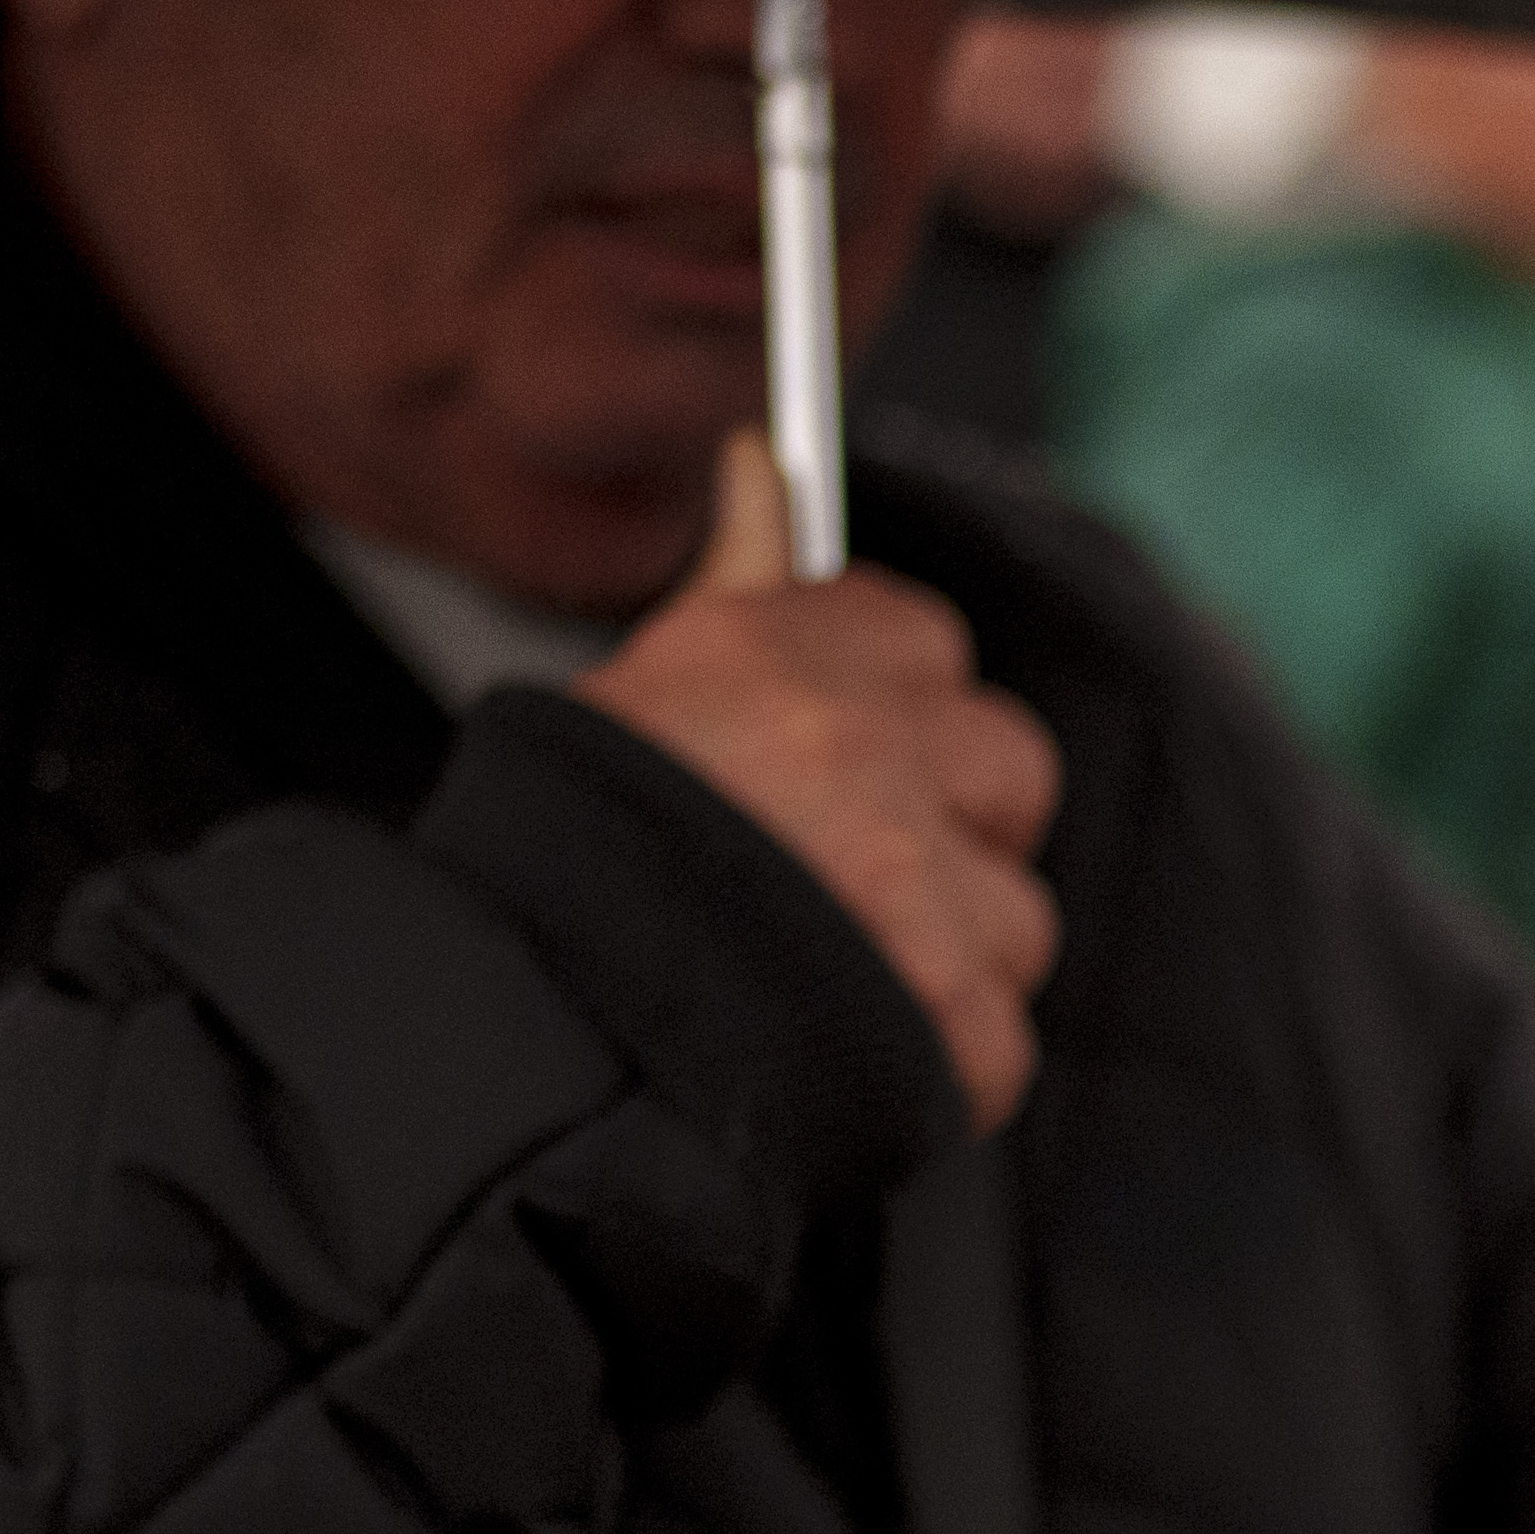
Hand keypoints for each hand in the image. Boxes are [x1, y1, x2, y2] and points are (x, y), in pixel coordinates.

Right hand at [578, 435, 1057, 1134]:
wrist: (520, 1047)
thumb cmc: (568, 873)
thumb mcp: (636, 698)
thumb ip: (736, 585)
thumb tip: (765, 461)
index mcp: (770, 654)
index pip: (923, 637)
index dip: (896, 711)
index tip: (852, 759)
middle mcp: (853, 748)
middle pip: (1007, 764)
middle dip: (953, 829)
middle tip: (852, 886)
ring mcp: (907, 881)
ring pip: (1014, 914)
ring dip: (945, 961)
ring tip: (825, 992)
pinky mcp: (944, 1013)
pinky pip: (998, 1038)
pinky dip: (939, 1072)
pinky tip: (844, 1070)